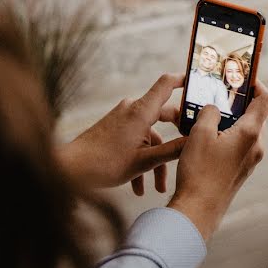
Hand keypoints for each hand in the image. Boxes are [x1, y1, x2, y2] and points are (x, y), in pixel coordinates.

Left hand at [58, 74, 186, 194]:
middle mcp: (132, 110)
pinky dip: (141, 159)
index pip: (166, 84)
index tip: (199, 83)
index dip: (184, 80)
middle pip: (163, 114)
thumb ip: (173, 150)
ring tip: (157, 187)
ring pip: (149, 135)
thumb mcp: (145, 161)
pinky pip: (136, 140)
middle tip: (189, 148)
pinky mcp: (114, 129)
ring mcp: (122, 119)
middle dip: (176, 137)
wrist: (68, 171)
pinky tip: (138, 187)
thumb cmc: (104, 164)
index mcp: (141, 111)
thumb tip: (195, 141)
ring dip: (155, 160)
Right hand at [168, 81, 267, 240]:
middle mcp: (256, 146)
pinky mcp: (242, 170)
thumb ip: (210, 113)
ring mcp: (251, 159)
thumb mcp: (200, 133)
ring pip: (247, 131)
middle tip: (225, 94)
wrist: (199, 209)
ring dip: (234, 120)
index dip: (255, 86)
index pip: (261, 100)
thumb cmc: (200, 171)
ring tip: (213, 114)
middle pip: (255, 115)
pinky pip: (241, 145)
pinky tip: (212, 136)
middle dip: (241, 103)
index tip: (245, 77)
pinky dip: (231, 136)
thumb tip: (215, 107)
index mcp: (250, 133)